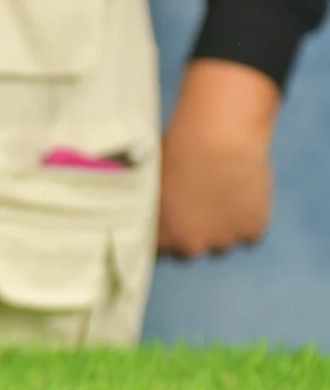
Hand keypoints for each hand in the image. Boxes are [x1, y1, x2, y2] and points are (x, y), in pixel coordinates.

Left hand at [158, 59, 279, 258]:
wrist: (218, 139)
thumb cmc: (175, 150)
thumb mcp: (149, 181)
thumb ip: (146, 202)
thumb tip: (138, 200)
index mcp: (159, 236)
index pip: (157, 250)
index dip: (165, 233)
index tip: (170, 219)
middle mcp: (189, 246)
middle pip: (189, 249)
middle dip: (193, 232)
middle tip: (198, 205)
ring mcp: (223, 240)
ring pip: (221, 244)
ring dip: (222, 228)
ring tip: (222, 197)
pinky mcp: (253, 229)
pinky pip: (251, 233)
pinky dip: (250, 219)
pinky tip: (244, 197)